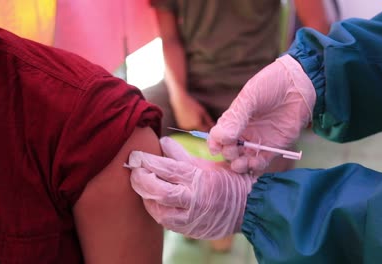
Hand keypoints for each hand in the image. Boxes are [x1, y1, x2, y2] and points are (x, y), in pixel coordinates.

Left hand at [128, 137, 256, 239]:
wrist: (248, 208)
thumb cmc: (227, 180)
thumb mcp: (207, 164)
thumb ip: (182, 155)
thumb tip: (162, 142)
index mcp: (200, 178)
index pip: (167, 168)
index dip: (148, 161)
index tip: (137, 154)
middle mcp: (195, 200)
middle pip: (159, 191)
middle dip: (141, 178)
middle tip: (133, 168)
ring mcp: (191, 218)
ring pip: (158, 210)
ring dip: (145, 195)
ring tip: (140, 183)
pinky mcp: (189, 230)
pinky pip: (165, 222)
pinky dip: (155, 209)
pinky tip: (150, 199)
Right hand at [170, 93, 214, 131]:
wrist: (180, 101)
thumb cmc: (192, 105)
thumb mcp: (203, 111)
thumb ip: (209, 120)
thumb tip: (213, 126)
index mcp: (197, 124)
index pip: (206, 130)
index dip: (208, 127)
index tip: (209, 122)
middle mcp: (191, 128)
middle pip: (200, 130)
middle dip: (202, 125)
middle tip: (199, 116)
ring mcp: (185, 127)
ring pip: (194, 128)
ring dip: (195, 124)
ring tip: (193, 115)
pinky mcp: (181, 126)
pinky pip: (188, 127)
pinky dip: (190, 123)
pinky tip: (188, 116)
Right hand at [208, 55, 315, 172]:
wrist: (299, 84)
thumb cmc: (271, 85)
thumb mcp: (249, 98)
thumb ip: (235, 118)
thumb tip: (221, 138)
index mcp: (234, 120)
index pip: (219, 137)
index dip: (215, 144)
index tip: (216, 147)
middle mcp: (244, 133)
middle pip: (230, 151)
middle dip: (229, 154)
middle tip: (232, 151)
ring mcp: (259, 141)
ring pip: (244, 159)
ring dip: (240, 164)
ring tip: (241, 163)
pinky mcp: (275, 147)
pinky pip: (262, 162)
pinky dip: (256, 165)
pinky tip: (254, 162)